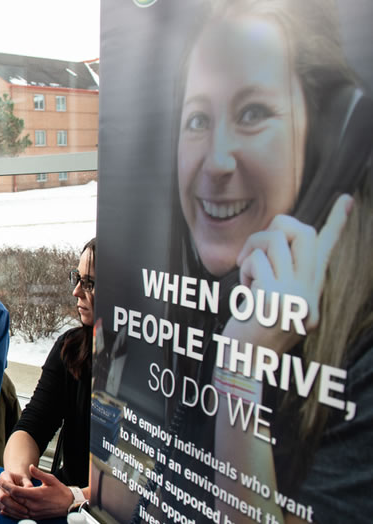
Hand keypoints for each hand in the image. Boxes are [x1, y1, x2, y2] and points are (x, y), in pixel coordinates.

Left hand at [0, 464, 73, 519]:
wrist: (69, 505)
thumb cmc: (60, 491)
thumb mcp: (51, 479)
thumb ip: (39, 473)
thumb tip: (30, 467)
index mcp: (36, 495)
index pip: (15, 490)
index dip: (4, 485)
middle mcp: (32, 505)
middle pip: (11, 501)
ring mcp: (32, 513)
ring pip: (12, 510)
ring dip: (1, 503)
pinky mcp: (33, 517)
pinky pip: (18, 516)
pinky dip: (8, 513)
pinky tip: (2, 509)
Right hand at [0, 469, 33, 518]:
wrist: (13, 481)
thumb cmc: (21, 480)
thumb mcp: (25, 479)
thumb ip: (28, 484)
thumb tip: (30, 489)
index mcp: (4, 475)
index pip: (9, 486)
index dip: (17, 494)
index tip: (27, 501)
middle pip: (3, 496)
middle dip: (14, 505)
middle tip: (25, 511)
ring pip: (1, 504)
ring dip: (12, 511)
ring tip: (23, 515)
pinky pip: (0, 508)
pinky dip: (9, 513)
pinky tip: (18, 515)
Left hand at [234, 194, 352, 350]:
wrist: (243, 364)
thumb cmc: (252, 330)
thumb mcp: (272, 301)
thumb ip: (282, 275)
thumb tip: (278, 239)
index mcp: (310, 292)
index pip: (326, 251)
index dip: (337, 223)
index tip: (347, 200)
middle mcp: (308, 294)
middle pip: (303, 233)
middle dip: (277, 227)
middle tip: (257, 249)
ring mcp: (294, 297)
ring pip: (275, 240)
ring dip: (252, 250)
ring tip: (247, 274)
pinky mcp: (274, 299)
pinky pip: (257, 262)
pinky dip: (244, 270)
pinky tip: (245, 292)